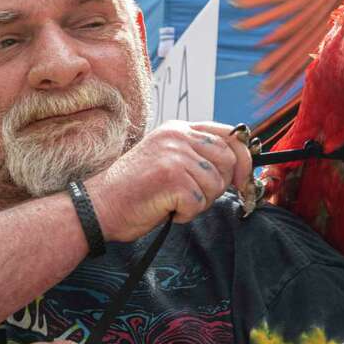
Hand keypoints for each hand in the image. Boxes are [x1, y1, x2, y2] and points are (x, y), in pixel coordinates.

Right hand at [85, 120, 253, 242]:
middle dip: (218, 185)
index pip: (228, 134)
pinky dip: (185, 214)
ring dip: (198, 202)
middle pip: (228, 161)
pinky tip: (164, 208)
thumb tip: (239, 166)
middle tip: (192, 195)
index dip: (243, 158)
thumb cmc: (136, 189)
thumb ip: (197, 155)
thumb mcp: (168, 159)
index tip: (244, 178)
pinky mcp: (173, 178)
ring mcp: (175, 156)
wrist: (100, 205)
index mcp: (179, 129)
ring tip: (171, 200)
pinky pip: (199, 202)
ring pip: (215, 185)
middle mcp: (178, 137)